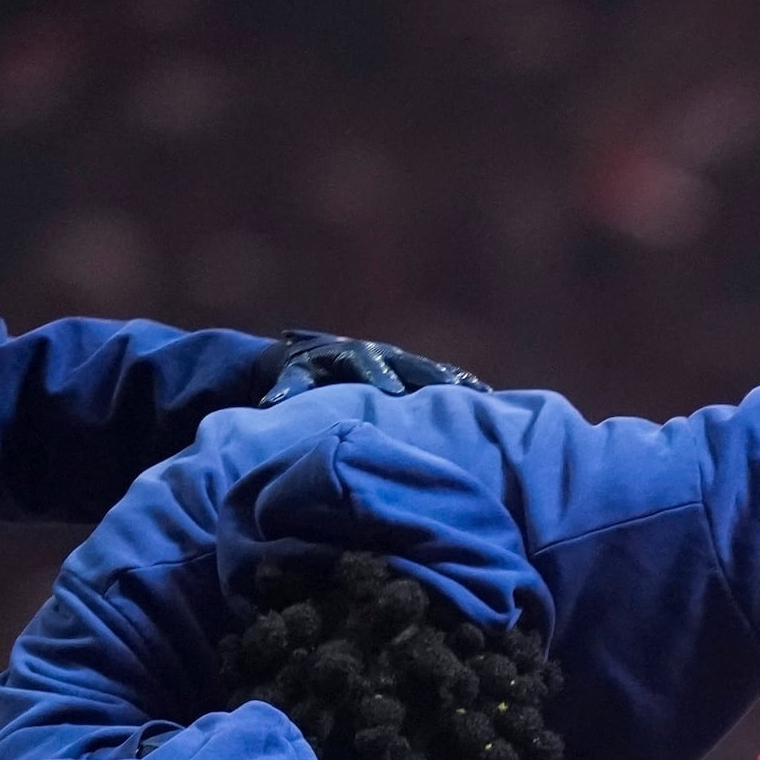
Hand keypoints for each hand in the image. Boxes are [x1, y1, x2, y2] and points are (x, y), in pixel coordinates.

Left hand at [266, 331, 475, 401]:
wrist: (311, 357)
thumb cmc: (300, 375)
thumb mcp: (290, 379)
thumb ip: (285, 391)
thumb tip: (270, 404)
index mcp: (351, 355)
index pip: (368, 364)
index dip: (380, 376)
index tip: (391, 392)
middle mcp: (381, 354)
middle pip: (410, 364)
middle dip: (430, 378)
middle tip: (454, 396)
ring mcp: (401, 361)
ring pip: (432, 370)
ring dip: (456, 383)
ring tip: (485, 398)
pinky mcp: (413, 370)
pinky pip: (442, 377)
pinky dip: (463, 386)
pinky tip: (489, 399)